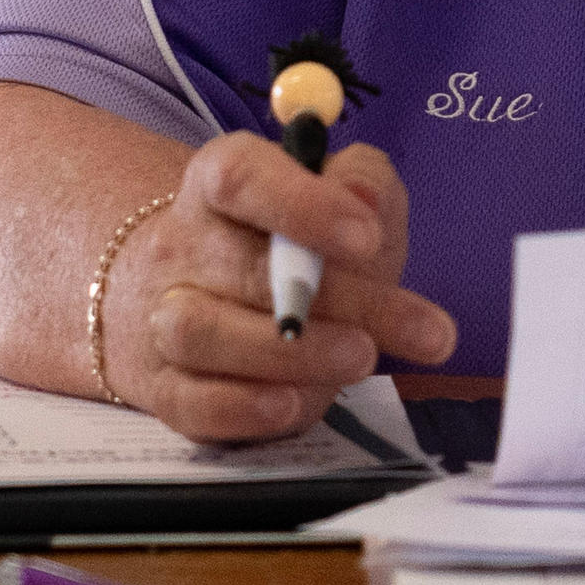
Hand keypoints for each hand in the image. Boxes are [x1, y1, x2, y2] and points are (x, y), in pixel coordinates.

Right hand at [98, 134, 460, 443]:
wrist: (204, 295)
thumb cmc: (291, 243)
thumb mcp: (342, 196)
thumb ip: (364, 182)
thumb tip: (366, 200)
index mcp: (216, 185)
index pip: (238, 177)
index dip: (302, 205)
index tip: (368, 239)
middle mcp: (180, 247)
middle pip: (245, 269)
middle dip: (340, 301)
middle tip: (422, 328)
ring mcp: (161, 318)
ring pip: (200, 332)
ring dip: (288, 354)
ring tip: (361, 359)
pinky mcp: (165, 386)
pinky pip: (186, 400)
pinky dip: (238, 407)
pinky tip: (290, 404)